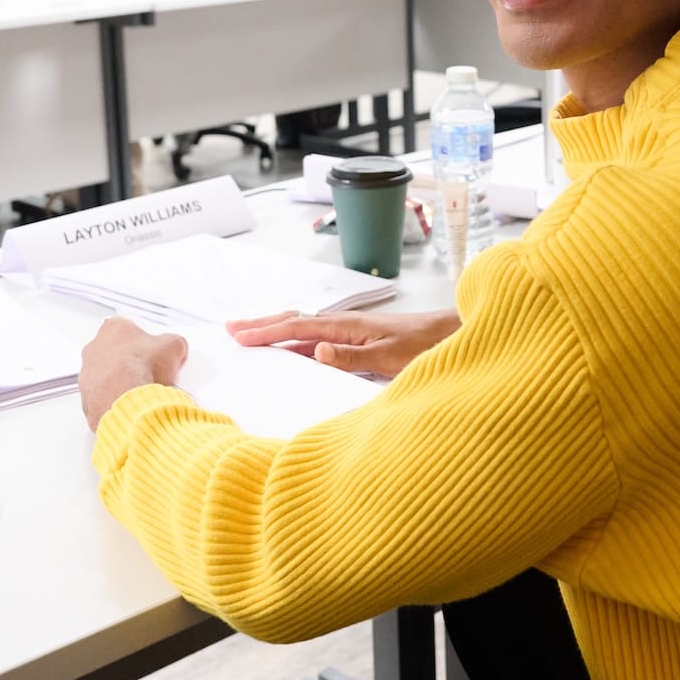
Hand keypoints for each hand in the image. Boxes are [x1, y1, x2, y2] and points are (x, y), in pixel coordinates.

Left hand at [79, 317, 187, 430]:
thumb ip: (174, 342)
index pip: (129, 329)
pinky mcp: (88, 395)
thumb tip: (176, 347)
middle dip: (133, 361)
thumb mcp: (172, 346)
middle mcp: (95, 347)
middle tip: (152, 370)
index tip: (155, 349)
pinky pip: (105, 395)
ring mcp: (88, 372)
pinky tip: (133, 401)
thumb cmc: (139, 367)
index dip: (145, 341)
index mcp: (113, 327)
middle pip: (118, 352)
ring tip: (143, 388)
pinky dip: (117, 399)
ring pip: (109, 375)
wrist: (125, 397)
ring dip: (123, 381)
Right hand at [226, 308, 460, 379]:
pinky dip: (294, 339)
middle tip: (230, 328)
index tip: (239, 337)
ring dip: (274, 330)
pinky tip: (291, 347)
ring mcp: (348, 332)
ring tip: (250, 332)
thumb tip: (316, 351)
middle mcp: (342, 325)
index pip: (296, 328)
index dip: (266, 332)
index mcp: (345, 328)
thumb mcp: (388, 358)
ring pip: (302, 328)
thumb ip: (351, 357)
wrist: (449, 336)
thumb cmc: (423, 347)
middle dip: (261, 325)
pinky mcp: (355, 340)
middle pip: (292, 322)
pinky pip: (315, 338)